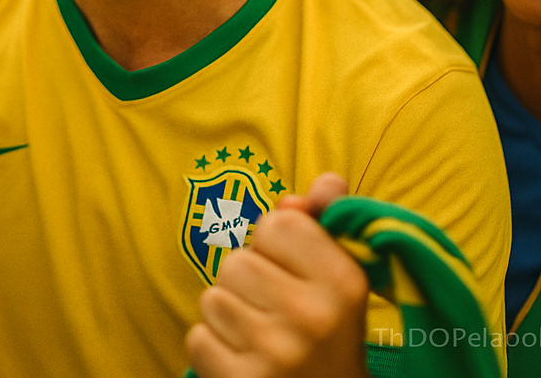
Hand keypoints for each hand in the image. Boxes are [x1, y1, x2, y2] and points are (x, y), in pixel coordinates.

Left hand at [186, 173, 369, 377]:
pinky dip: (212, 347)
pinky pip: (198, 337)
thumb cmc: (328, 335)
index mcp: (343, 283)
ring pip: (213, 298)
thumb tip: (327, 181)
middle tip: (274, 311)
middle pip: (238, 261)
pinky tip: (243, 359)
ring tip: (259, 336)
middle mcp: (313, 318)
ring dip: (228, 314)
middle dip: (248, 282)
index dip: (275, 244)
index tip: (292, 272)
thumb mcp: (340, 280)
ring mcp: (277, 355)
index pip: (278, 222)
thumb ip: (326, 224)